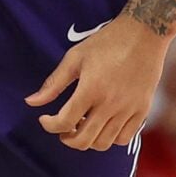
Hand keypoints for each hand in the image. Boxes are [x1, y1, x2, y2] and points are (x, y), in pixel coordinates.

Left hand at [26, 14, 169, 150]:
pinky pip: (124, 139)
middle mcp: (111, 103)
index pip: (64, 122)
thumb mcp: (75, 58)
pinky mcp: (143, 110)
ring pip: (103, 144)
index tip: (45, 119)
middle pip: (83, 140)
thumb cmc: (107, 42)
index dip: (49, 125)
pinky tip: (102, 124)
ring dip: (87, 140)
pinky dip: (109, 138)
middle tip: (62, 127)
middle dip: (66, 137)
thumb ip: (53, 83)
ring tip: (82, 124)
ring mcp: (129, 109)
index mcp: (91, 88)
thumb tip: (30, 102)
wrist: (145, 33)